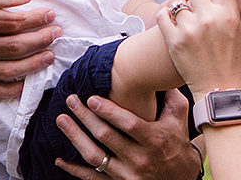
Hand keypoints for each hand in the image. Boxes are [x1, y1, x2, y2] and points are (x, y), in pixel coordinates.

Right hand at [0, 8, 60, 99]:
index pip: (12, 23)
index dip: (34, 19)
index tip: (50, 14)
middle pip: (15, 46)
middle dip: (40, 38)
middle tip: (56, 31)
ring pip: (9, 69)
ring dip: (34, 62)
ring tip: (49, 55)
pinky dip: (13, 87)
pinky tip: (28, 80)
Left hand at [54, 90, 200, 178]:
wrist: (180, 179)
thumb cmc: (177, 144)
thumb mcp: (179, 119)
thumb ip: (170, 96)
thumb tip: (160, 73)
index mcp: (154, 139)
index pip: (128, 125)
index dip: (109, 112)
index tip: (91, 99)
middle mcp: (139, 158)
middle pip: (106, 137)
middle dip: (86, 117)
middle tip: (71, 101)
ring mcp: (127, 173)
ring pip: (95, 156)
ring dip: (75, 138)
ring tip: (62, 121)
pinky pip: (92, 178)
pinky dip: (75, 170)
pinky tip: (60, 159)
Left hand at [157, 0, 240, 98]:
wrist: (221, 91)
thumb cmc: (235, 62)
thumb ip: (233, 9)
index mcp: (230, 14)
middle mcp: (210, 18)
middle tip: (196, 3)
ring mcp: (190, 29)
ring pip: (176, 0)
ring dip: (179, 5)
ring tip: (183, 15)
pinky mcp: (174, 41)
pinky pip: (162, 15)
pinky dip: (165, 16)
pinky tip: (170, 22)